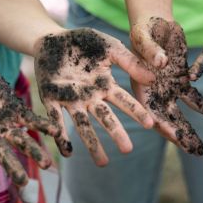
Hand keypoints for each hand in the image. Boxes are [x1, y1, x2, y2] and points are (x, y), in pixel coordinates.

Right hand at [0, 62, 57, 187]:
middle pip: (3, 153)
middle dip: (14, 167)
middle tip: (24, 183)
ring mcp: (3, 122)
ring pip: (21, 139)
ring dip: (34, 151)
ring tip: (47, 164)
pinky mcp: (14, 108)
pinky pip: (30, 119)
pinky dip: (42, 126)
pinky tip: (55, 131)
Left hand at [34, 28, 154, 165]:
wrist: (52, 38)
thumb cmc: (84, 42)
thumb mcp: (109, 47)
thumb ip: (129, 61)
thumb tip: (152, 78)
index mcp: (105, 85)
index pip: (124, 101)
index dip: (137, 112)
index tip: (151, 124)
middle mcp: (90, 97)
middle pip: (106, 118)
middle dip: (116, 133)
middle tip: (128, 150)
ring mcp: (70, 100)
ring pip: (83, 125)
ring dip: (93, 144)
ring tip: (103, 163)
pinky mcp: (50, 100)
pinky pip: (55, 120)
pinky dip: (61, 135)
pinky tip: (67, 151)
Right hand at [131, 17, 202, 154]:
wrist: (156, 20)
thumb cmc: (145, 27)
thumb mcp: (144, 36)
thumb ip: (151, 50)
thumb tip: (161, 63)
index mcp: (140, 85)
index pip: (150, 110)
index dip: (162, 124)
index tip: (176, 136)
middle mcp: (154, 92)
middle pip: (168, 119)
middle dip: (181, 136)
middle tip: (196, 151)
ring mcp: (169, 89)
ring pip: (182, 114)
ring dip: (192, 131)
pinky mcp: (182, 80)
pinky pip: (195, 99)